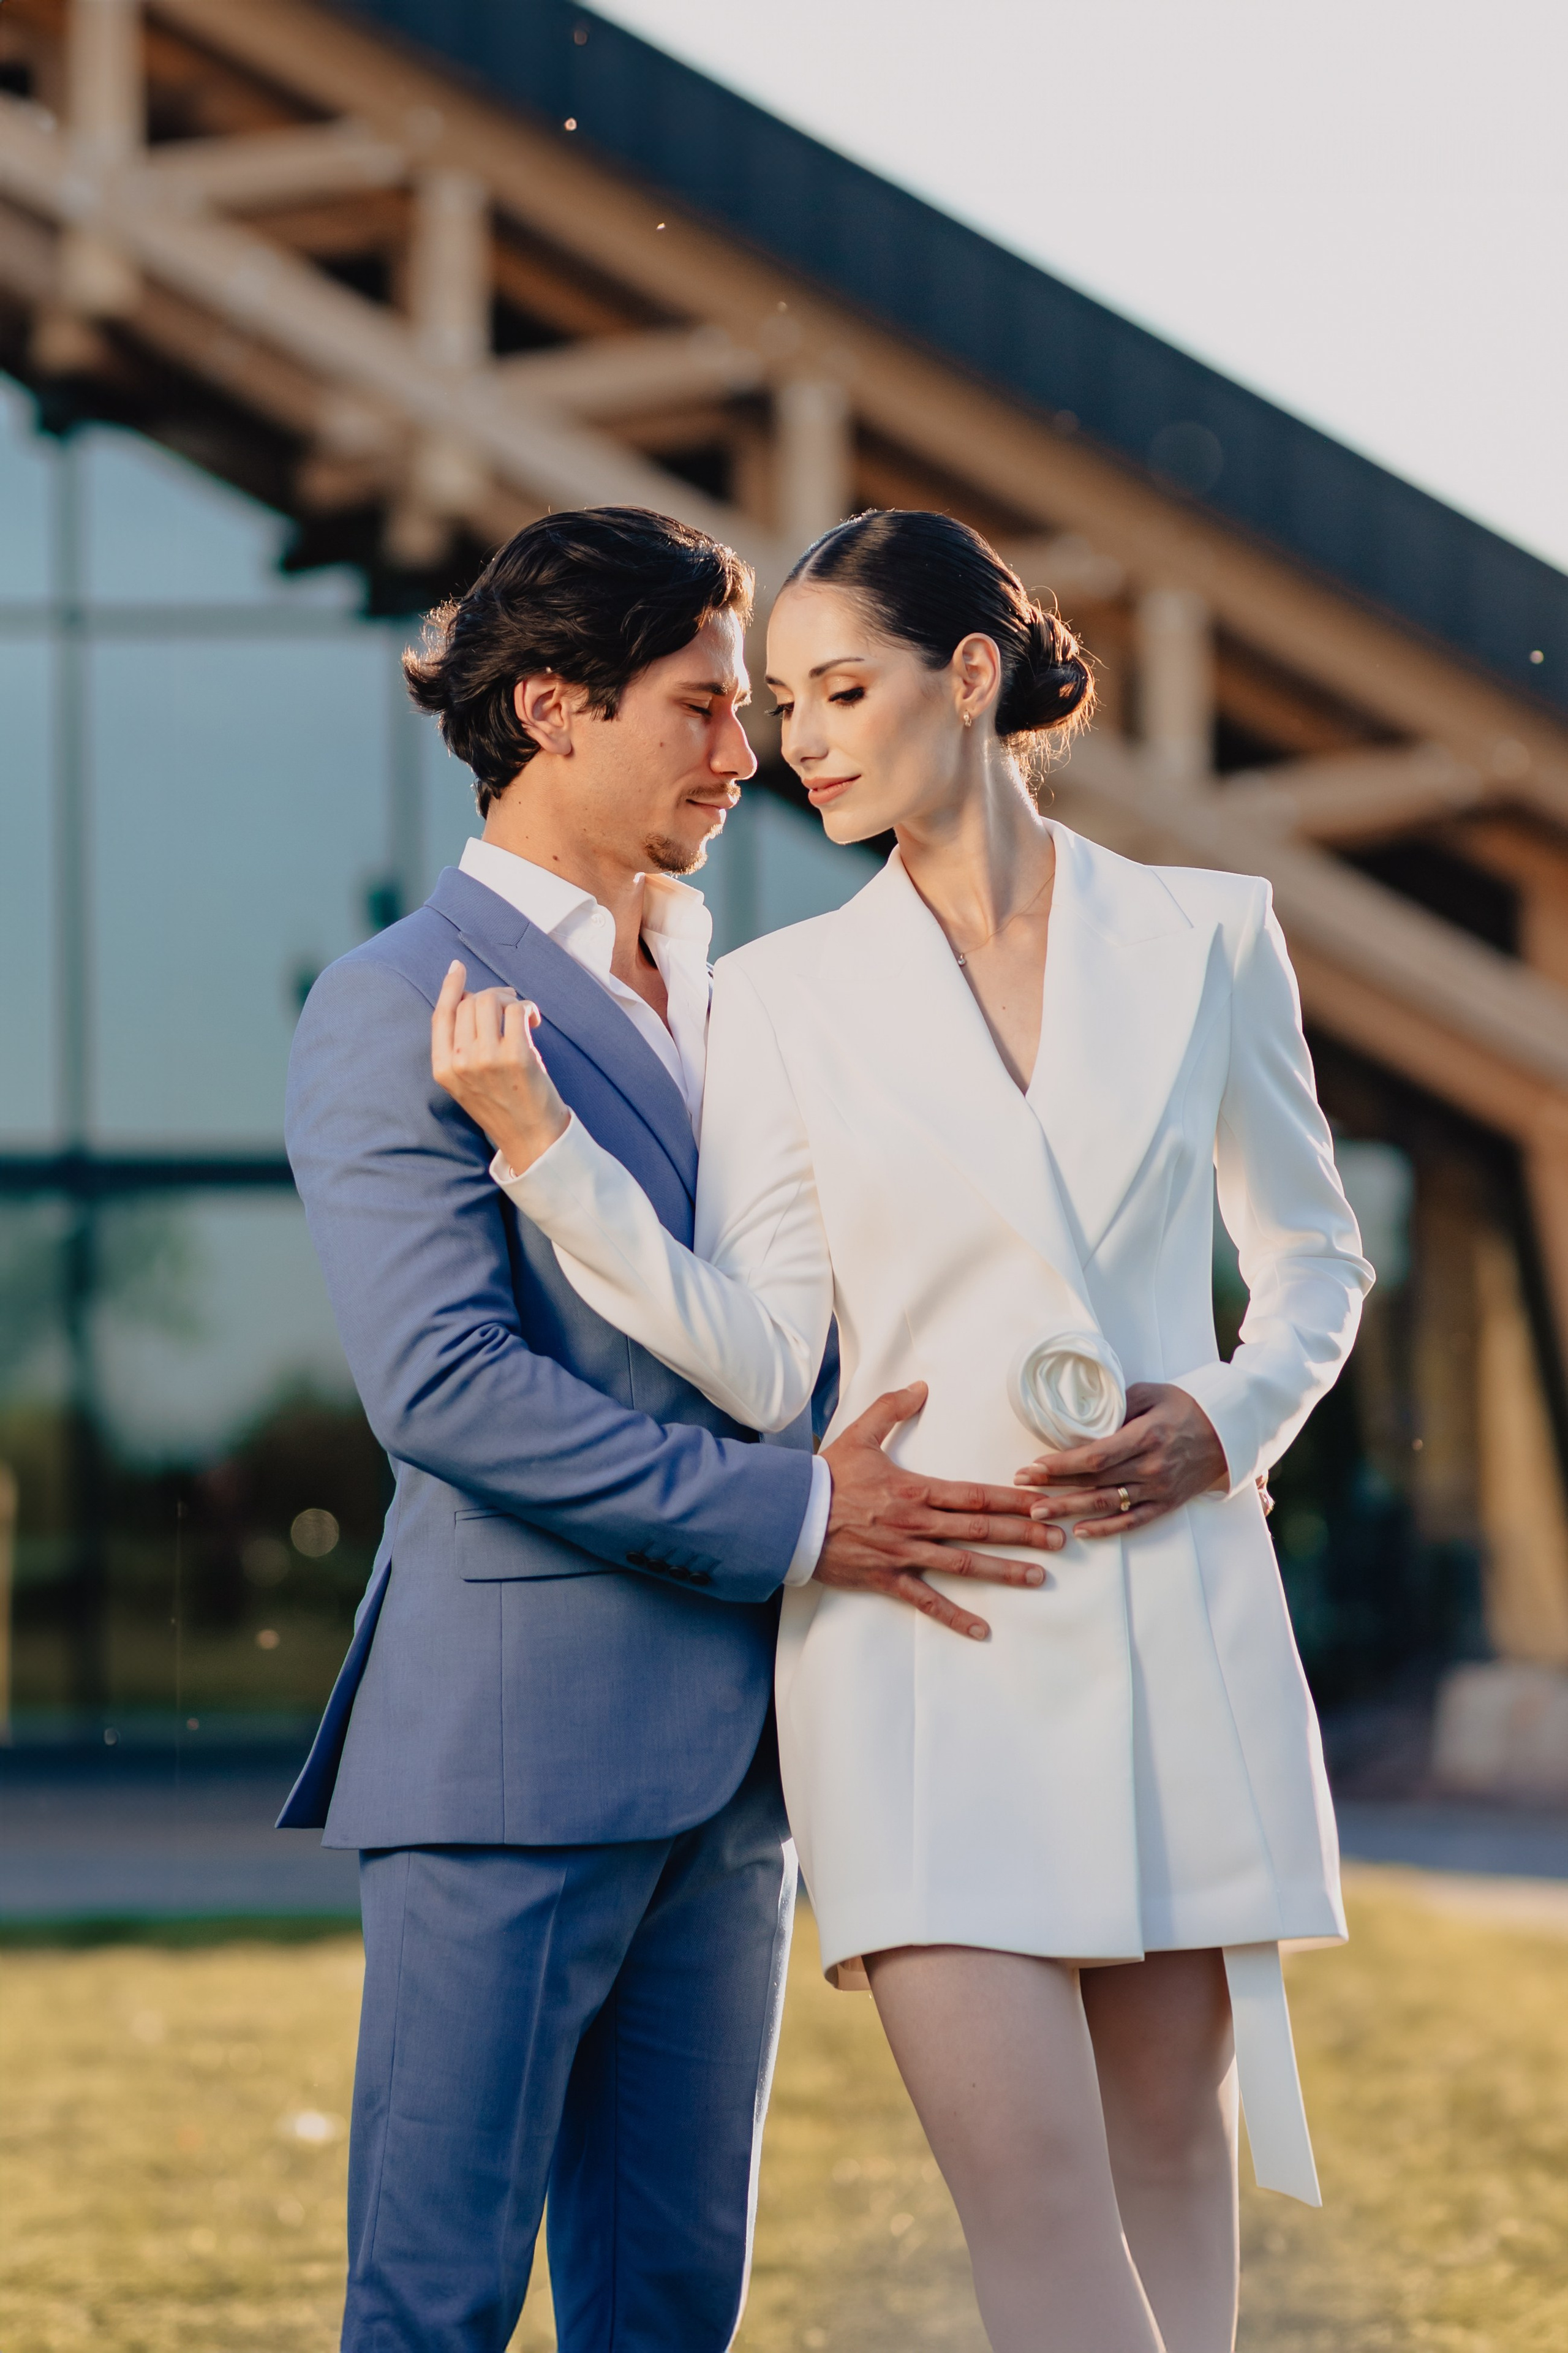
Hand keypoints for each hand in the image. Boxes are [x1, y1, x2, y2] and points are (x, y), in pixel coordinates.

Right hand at [431, 961, 569, 1172]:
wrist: (531, 1138)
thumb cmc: (503, 1105)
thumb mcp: (467, 1081)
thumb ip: (461, 1046)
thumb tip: (471, 999)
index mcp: (443, 1068)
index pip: (441, 1015)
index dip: (449, 987)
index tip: (457, 968)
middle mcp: (460, 1062)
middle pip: (470, 1002)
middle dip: (492, 997)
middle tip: (510, 1008)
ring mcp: (487, 1058)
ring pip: (492, 1001)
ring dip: (510, 1000)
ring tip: (522, 1016)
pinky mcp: (516, 1055)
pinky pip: (517, 1010)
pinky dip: (527, 1008)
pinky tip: (534, 1021)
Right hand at [815, 1383, 1064, 1640]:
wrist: (789, 1516)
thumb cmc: (826, 1477)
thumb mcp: (858, 1435)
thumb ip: (891, 1409)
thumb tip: (921, 1387)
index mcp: (916, 1489)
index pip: (976, 1494)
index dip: (1015, 1498)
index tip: (1045, 1502)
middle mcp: (917, 1523)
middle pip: (981, 1529)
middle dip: (1024, 1534)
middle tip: (1061, 1539)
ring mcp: (904, 1554)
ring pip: (963, 1564)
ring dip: (1003, 1571)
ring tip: (1039, 1577)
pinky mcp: (887, 1579)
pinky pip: (926, 1601)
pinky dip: (954, 1617)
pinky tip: (981, 1630)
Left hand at [1013, 1381, 1227, 1537]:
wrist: (1230, 1432)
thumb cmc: (1187, 1407)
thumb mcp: (1152, 1393)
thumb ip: (1118, 1404)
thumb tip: (1083, 1415)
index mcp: (1146, 1436)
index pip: (1094, 1455)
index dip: (1060, 1464)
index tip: (1033, 1466)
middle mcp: (1151, 1466)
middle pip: (1094, 1481)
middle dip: (1054, 1485)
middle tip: (1021, 1489)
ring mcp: (1159, 1488)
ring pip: (1107, 1503)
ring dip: (1070, 1509)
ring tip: (1038, 1512)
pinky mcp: (1166, 1503)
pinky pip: (1133, 1521)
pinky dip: (1106, 1529)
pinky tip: (1081, 1531)